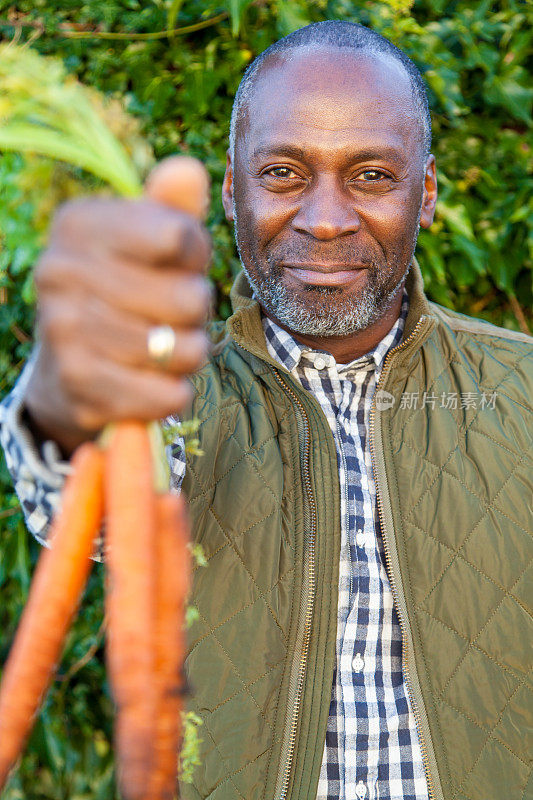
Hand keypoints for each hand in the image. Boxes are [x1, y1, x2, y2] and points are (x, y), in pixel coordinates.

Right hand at [25, 158, 211, 455]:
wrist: (68, 368)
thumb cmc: (123, 292)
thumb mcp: (147, 243)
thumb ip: (172, 210)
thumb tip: (189, 171)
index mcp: (77, 222)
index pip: (180, 237)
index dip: (194, 260)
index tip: (174, 266)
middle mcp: (58, 269)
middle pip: (188, 298)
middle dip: (196, 315)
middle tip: (172, 317)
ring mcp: (62, 328)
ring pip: (183, 350)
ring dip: (187, 356)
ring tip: (161, 348)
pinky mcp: (78, 385)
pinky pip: (167, 395)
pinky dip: (173, 394)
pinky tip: (152, 384)